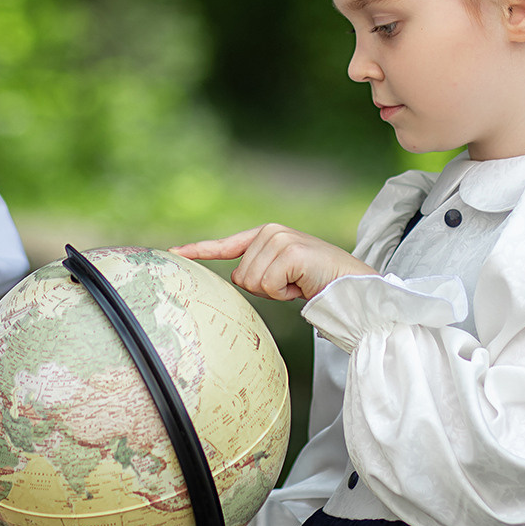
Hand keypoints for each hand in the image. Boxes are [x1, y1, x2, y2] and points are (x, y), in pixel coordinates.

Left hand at [173, 225, 374, 301]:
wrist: (352, 284)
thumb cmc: (319, 282)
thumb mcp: (283, 273)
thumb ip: (259, 270)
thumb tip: (236, 278)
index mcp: (265, 235)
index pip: (226, 245)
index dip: (198, 250)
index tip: (173, 253)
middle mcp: (269, 232)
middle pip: (240, 277)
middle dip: (264, 289)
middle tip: (292, 284)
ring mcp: (279, 239)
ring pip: (252, 283)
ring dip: (276, 291)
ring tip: (299, 282)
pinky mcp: (288, 251)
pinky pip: (267, 286)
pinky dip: (284, 293)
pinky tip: (303, 283)